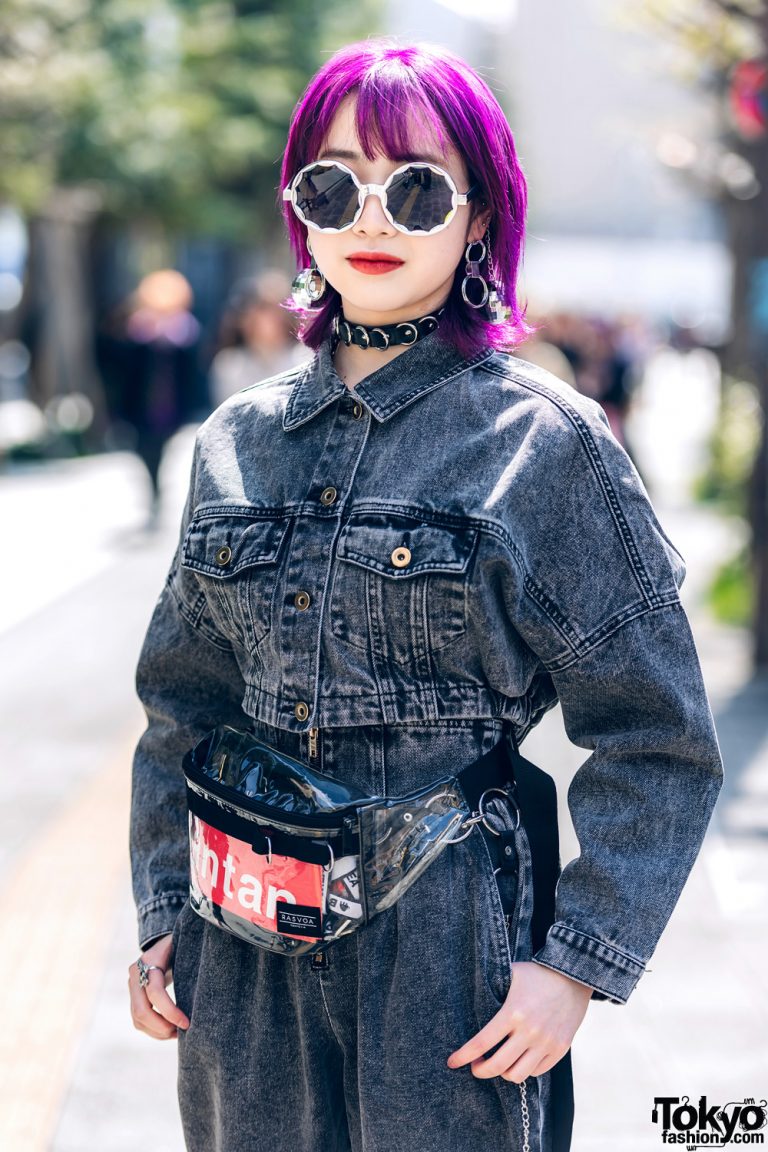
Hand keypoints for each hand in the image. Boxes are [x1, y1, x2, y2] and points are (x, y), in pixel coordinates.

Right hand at [128, 932, 189, 1039]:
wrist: (165, 943)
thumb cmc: (181, 944)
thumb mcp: (184, 947)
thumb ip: (191, 959)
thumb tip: (207, 980)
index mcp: (148, 960)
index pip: (155, 992)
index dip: (170, 1011)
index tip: (187, 1023)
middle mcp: (135, 974)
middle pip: (141, 1011)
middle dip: (161, 1027)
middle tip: (181, 1032)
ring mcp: (132, 986)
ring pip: (138, 1019)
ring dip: (158, 1032)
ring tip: (177, 1033)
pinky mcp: (133, 997)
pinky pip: (138, 1020)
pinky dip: (154, 1030)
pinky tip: (170, 1031)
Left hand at [447, 962, 591, 1081]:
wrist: (575, 977)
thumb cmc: (538, 974)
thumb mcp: (511, 973)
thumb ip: (491, 985)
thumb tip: (465, 991)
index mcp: (513, 1012)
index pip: (482, 1042)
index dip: (464, 1056)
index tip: (452, 1062)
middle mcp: (530, 1031)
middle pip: (497, 1066)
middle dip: (480, 1071)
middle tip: (475, 1067)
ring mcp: (546, 1042)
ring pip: (517, 1075)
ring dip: (502, 1073)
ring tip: (498, 1062)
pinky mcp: (560, 1049)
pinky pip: (536, 1072)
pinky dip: (523, 1069)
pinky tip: (518, 1058)